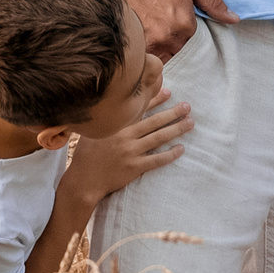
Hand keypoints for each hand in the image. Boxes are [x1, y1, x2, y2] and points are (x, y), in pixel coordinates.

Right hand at [62, 71, 190, 207]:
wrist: (83, 180)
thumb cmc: (86, 155)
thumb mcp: (92, 132)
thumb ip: (106, 121)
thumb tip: (115, 110)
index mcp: (116, 125)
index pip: (139, 109)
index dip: (156, 100)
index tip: (169, 92)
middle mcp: (125, 136)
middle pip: (154, 122)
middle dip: (173, 113)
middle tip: (188, 106)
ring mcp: (131, 152)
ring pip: (158, 138)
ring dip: (176, 129)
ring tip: (190, 123)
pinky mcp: (134, 167)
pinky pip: (157, 160)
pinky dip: (170, 154)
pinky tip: (181, 149)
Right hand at [103, 0, 235, 60]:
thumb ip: (211, 2)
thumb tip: (234, 19)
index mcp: (185, 25)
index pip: (189, 39)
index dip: (179, 29)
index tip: (167, 19)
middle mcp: (169, 39)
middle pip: (174, 50)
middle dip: (167, 41)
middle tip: (154, 25)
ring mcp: (150, 46)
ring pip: (159, 58)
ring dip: (155, 50)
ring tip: (145, 33)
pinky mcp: (132, 49)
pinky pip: (143, 63)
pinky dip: (142, 58)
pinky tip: (136, 45)